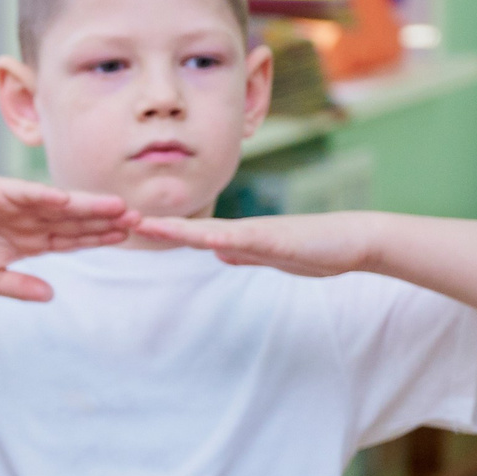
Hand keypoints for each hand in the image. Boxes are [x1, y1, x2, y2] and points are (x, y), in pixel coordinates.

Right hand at [0, 176, 136, 300]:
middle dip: (104, 220)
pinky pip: (27, 194)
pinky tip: (70, 200)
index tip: (125, 237)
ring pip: (59, 206)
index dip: (97, 237)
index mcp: (28, 240)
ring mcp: (14, 204)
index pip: (70, 239)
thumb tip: (52, 296)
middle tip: (137, 219)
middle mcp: (27, 219)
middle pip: (73, 221)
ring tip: (116, 206)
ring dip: (87, 206)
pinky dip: (47, 196)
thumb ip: (20, 286)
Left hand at [132, 211, 376, 276]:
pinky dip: (223, 240)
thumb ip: (245, 253)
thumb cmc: (317, 248)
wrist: (354, 241)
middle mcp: (243, 232)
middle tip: (122, 219)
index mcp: (240, 239)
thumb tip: (218, 252)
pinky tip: (204, 241)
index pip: (194, 236)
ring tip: (148, 224)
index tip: (134, 228)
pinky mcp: (277, 241)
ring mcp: (259, 234)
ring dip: (179, 229)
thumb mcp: (270, 255)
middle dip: (159, 225)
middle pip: (193, 229)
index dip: (165, 231)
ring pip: (211, 232)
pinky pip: (245, 240)